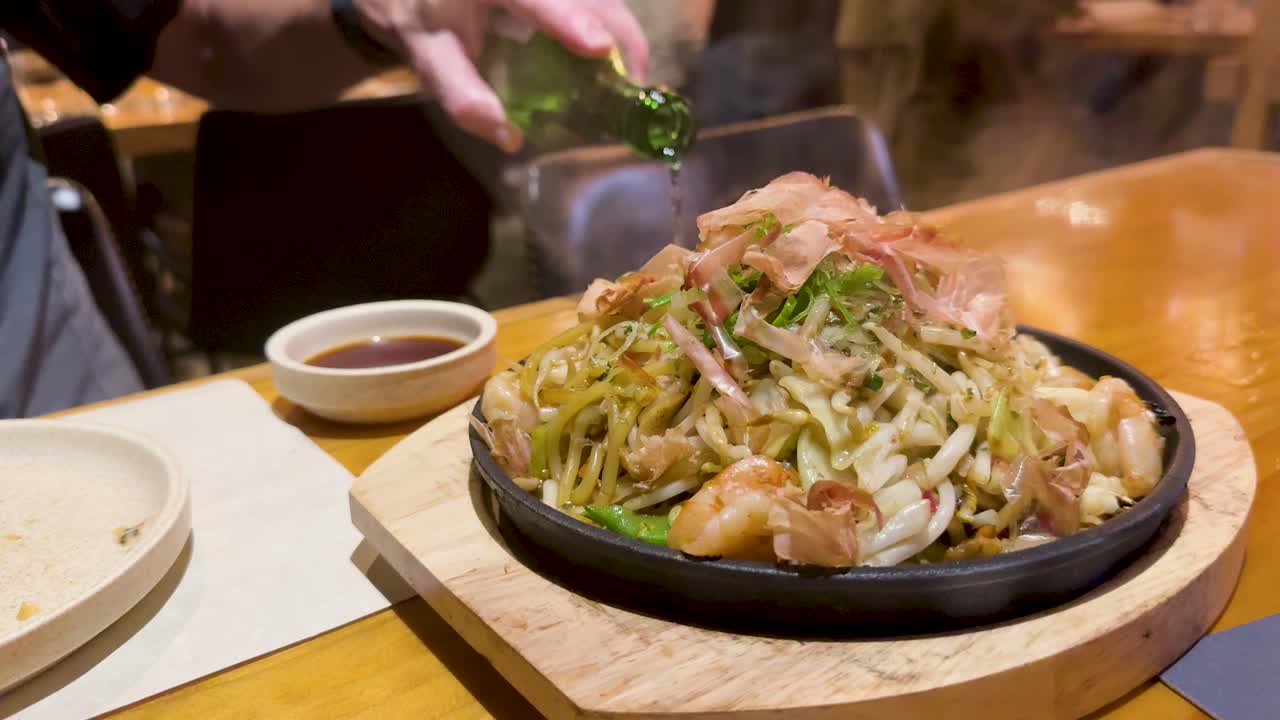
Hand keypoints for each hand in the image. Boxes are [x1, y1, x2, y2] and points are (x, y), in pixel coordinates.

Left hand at [353, 0, 648, 151]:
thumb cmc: (416, 14)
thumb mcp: (427, 55)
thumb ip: (461, 94)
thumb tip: (508, 136)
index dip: (569, 18)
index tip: (600, 47)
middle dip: (621, 35)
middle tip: (635, 87)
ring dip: (622, 32)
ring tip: (630, 79)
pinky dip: (610, 26)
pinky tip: (612, 58)